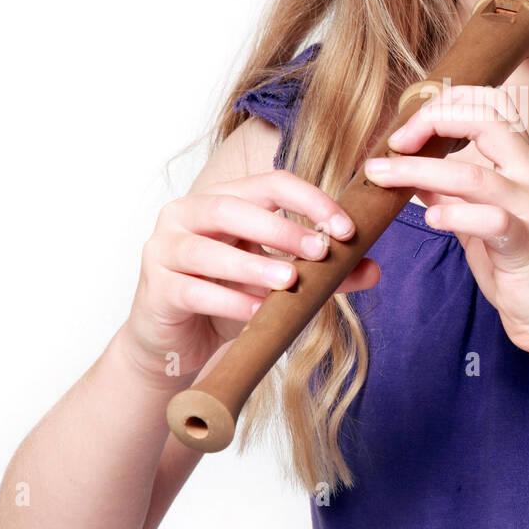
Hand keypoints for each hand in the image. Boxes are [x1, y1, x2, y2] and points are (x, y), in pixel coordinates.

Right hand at [124, 170, 379, 387]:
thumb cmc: (226, 299)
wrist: (175, 344)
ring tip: (289, 282)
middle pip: (233, 207)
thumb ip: (320, 275)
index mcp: (222, 199)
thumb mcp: (277, 283)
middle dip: (281, 230)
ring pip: (209, 249)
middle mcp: (187, 214)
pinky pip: (194, 290)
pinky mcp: (157, 289)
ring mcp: (165, 249)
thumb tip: (372, 269)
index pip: (270, 184)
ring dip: (253, 266)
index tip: (345, 228)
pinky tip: (255, 312)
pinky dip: (228, 301)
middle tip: (321, 251)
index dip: (310, 201)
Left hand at [363, 84, 528, 357]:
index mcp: (528, 166)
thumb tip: (413, 174)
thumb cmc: (526, 272)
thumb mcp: (483, 227)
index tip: (409, 128)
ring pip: (475, 175)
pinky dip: (456, 215)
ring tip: (382, 175)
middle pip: (487, 121)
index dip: (448, 104)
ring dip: (420, 171)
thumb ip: (455, 197)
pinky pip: (492, 220)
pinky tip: (431, 220)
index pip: (493, 106)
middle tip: (394, 143)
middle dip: (433, 121)